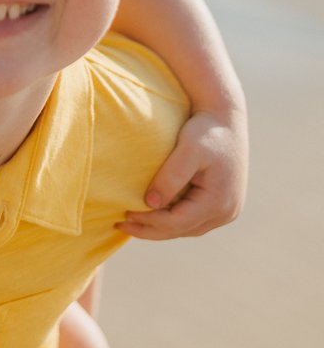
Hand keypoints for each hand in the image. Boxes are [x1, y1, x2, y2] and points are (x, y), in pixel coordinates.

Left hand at [116, 110, 247, 239]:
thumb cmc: (206, 130)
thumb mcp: (188, 150)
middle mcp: (226, 212)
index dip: (148, 222)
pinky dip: (172, 220)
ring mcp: (226, 211)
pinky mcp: (222, 205)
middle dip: (150, 230)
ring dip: (160, 228)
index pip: (177, 222)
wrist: (226, 118)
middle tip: (121, 224)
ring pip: (187, 228)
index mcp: (219, 202)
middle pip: (181, 230)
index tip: (124, 215)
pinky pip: (193, 220)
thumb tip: (151, 204)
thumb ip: (171, 177)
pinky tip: (153, 213)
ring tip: (133, 222)